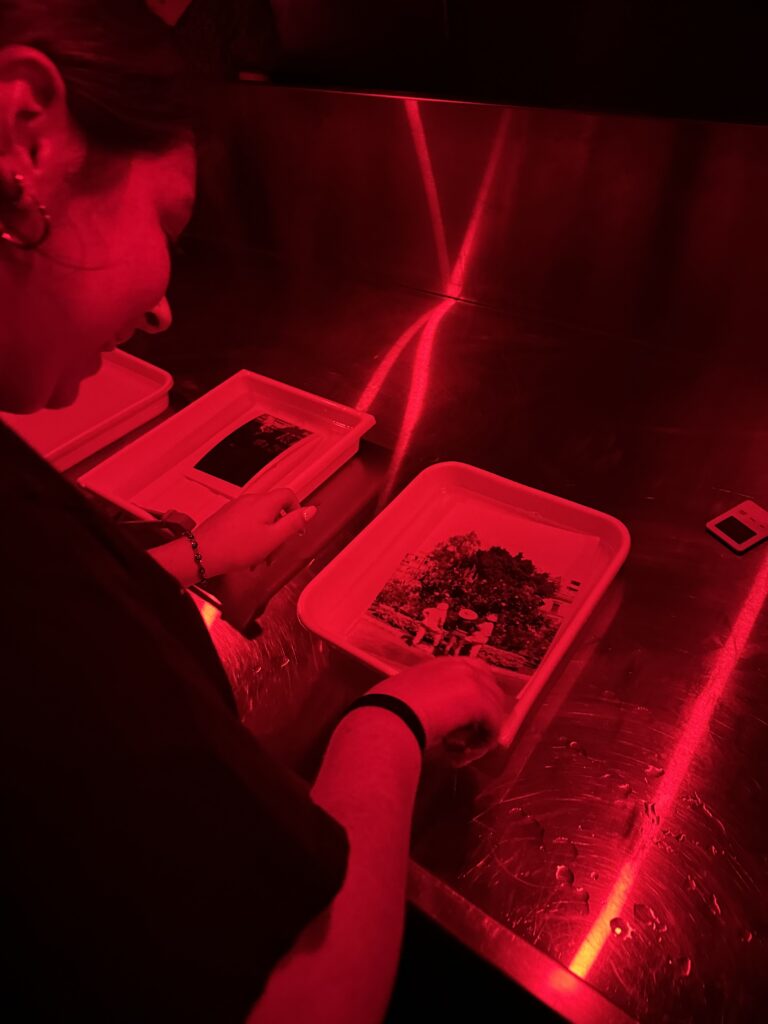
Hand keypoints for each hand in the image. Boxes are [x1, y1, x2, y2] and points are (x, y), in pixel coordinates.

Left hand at [194, 488, 315, 577]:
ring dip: (266, 536)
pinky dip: (252, 536)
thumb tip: (311, 510)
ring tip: (261, 557)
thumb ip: (294, 523)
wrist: (202, 553)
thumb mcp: (273, 539)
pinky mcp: (226, 517)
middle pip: (274, 509)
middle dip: (279, 530)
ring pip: (260, 518)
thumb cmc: (235, 548)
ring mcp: (236, 507)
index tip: (297, 528)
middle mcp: (250, 500)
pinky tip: (247, 554)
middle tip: (277, 549)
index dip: (297, 510)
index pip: (289, 495)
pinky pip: (246, 522)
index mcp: (264, 503)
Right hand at [368, 659, 505, 763]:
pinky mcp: (480, 701)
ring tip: (461, 751)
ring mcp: (473, 681)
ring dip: (482, 733)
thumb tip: (437, 720)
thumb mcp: (411, 699)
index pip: (476, 673)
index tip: (466, 721)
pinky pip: (494, 725)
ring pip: (494, 710)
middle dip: (484, 716)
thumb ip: (429, 701)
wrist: (388, 717)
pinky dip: (483, 743)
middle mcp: (461, 666)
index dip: (477, 698)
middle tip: (467, 739)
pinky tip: (464, 754)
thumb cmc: (388, 710)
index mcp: (443, 664)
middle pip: (492, 691)